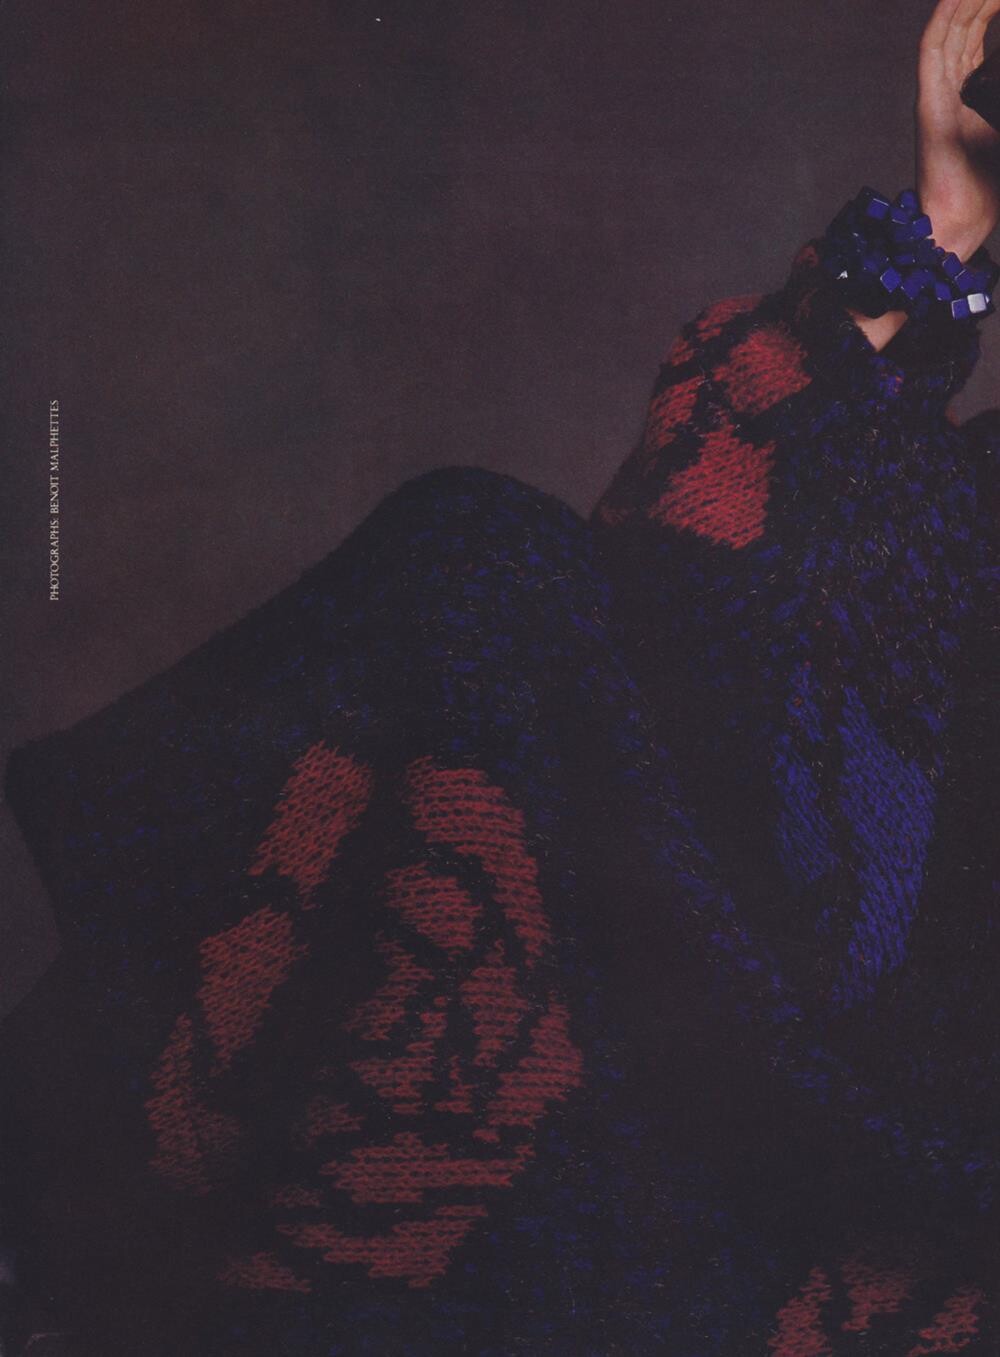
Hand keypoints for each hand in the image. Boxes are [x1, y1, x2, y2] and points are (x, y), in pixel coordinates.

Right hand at [918, 0, 999, 260]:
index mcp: (968, 93)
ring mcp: (935, 95)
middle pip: (966, 27)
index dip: (992, 11)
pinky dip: (941, 20)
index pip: (981, 38)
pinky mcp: (927, 105)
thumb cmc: (988, 185)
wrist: (962, 221)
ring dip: (966, 1)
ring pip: (949, 31)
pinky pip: (930, 52)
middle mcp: (948, 89)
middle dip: (982, 1)